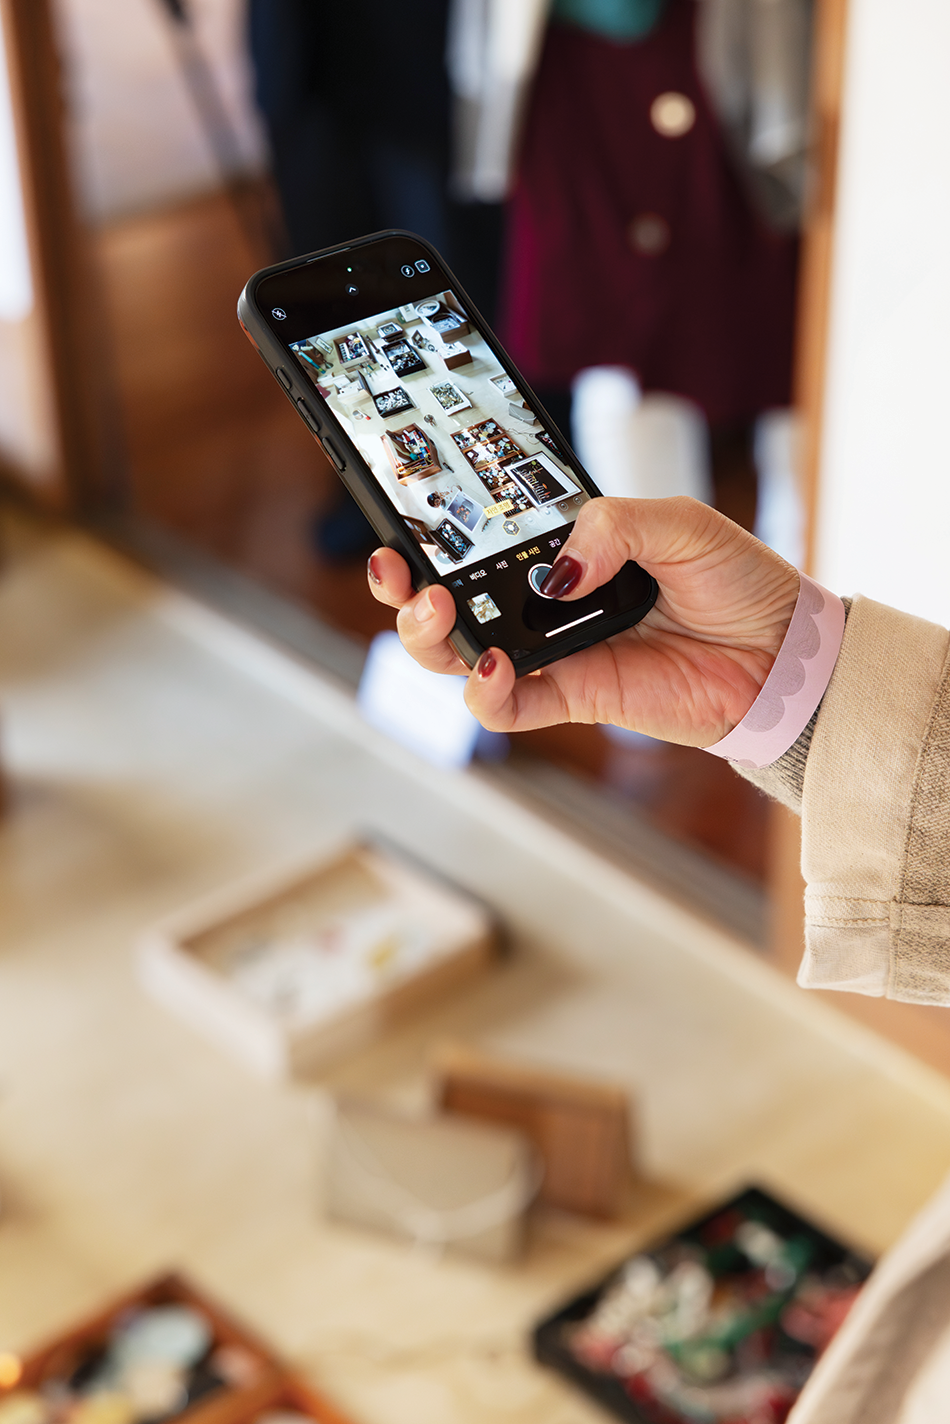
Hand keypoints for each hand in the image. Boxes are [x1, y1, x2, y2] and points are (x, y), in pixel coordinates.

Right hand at [367, 497, 799, 746]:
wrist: (782, 652)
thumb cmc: (734, 579)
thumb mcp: (677, 521)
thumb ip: (610, 526)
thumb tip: (556, 572)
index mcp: (561, 550)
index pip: (476, 540)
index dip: (429, 531)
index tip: (399, 516)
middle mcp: (544, 602)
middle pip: (446, 600)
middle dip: (405, 586)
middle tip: (400, 568)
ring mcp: (551, 652)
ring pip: (457, 655)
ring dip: (430, 636)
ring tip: (438, 610)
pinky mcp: (571, 697)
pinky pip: (505, 707)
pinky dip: (485, 691)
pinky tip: (494, 664)